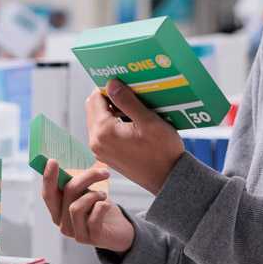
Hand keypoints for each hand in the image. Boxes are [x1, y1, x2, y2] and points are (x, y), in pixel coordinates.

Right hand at [41, 159, 133, 253]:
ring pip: (76, 206)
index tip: (52, 161)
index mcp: (58, 211)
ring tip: (103, 195)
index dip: (48, 178)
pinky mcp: (92, 238)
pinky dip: (102, 206)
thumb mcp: (86, 193)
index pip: (48, 194)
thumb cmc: (100, 208)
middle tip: (103, 171)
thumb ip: (76, 184)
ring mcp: (76, 233)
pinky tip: (106, 206)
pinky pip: (93, 218)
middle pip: (66, 194)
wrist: (120, 230)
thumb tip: (71, 162)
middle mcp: (63, 224)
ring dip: (93, 195)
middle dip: (86, 178)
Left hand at [86, 79, 184, 194]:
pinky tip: (132, 123)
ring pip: (98, 120)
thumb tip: (111, 83)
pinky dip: (113, 123)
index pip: (95, 98)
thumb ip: (127, 101)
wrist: (169, 179)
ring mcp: (100, 150)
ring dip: (111, 111)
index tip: (125, 83)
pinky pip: (104, 132)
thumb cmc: (163, 151)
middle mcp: (96, 142)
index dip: (109, 87)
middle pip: (94, 108)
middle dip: (109, 98)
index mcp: (103, 131)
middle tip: (130, 93)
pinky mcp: (107, 155)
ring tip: (134, 109)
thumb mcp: (148, 121)